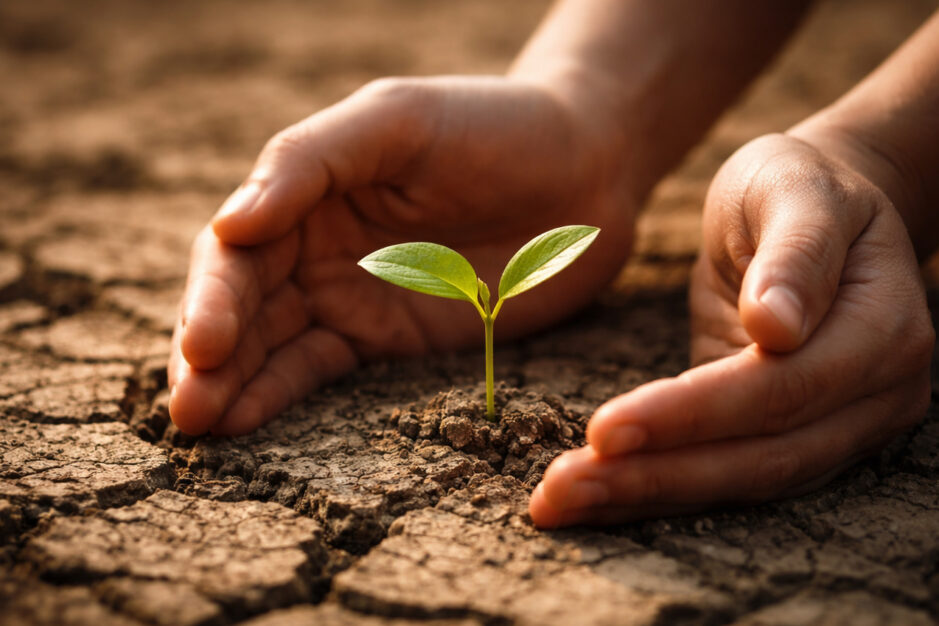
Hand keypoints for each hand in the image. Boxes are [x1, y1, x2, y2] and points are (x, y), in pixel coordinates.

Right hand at [168, 76, 636, 435]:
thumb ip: (309, 162)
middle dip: (211, 358)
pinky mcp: (391, 340)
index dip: (214, 298)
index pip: (237, 251)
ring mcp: (353, 297)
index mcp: (306, 190)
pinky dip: (284, 398)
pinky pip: (325, 373)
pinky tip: (248, 425)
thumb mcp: (397, 121)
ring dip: (234, 387)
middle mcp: (317, 247)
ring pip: (274, 347)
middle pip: (244, 307)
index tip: (205, 345)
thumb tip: (230, 225)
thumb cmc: (493, 126)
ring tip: (202, 428)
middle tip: (188, 411)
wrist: (587, 171)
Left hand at [530, 132, 933, 526]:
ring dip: (645, 496)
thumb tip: (778, 327)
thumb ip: (795, 252)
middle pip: (759, 457)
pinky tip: (596, 495)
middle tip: (559, 490)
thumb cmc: (799, 188)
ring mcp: (837, 427)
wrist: (812, 214)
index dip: (691, 415)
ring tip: (561, 504)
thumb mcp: (796, 189)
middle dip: (654, 475)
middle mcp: (872, 397)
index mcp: (882, 331)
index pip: (779, 390)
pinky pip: (725, 474)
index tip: (604, 428)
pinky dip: (658, 488)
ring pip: (741, 481)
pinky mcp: (790, 437)